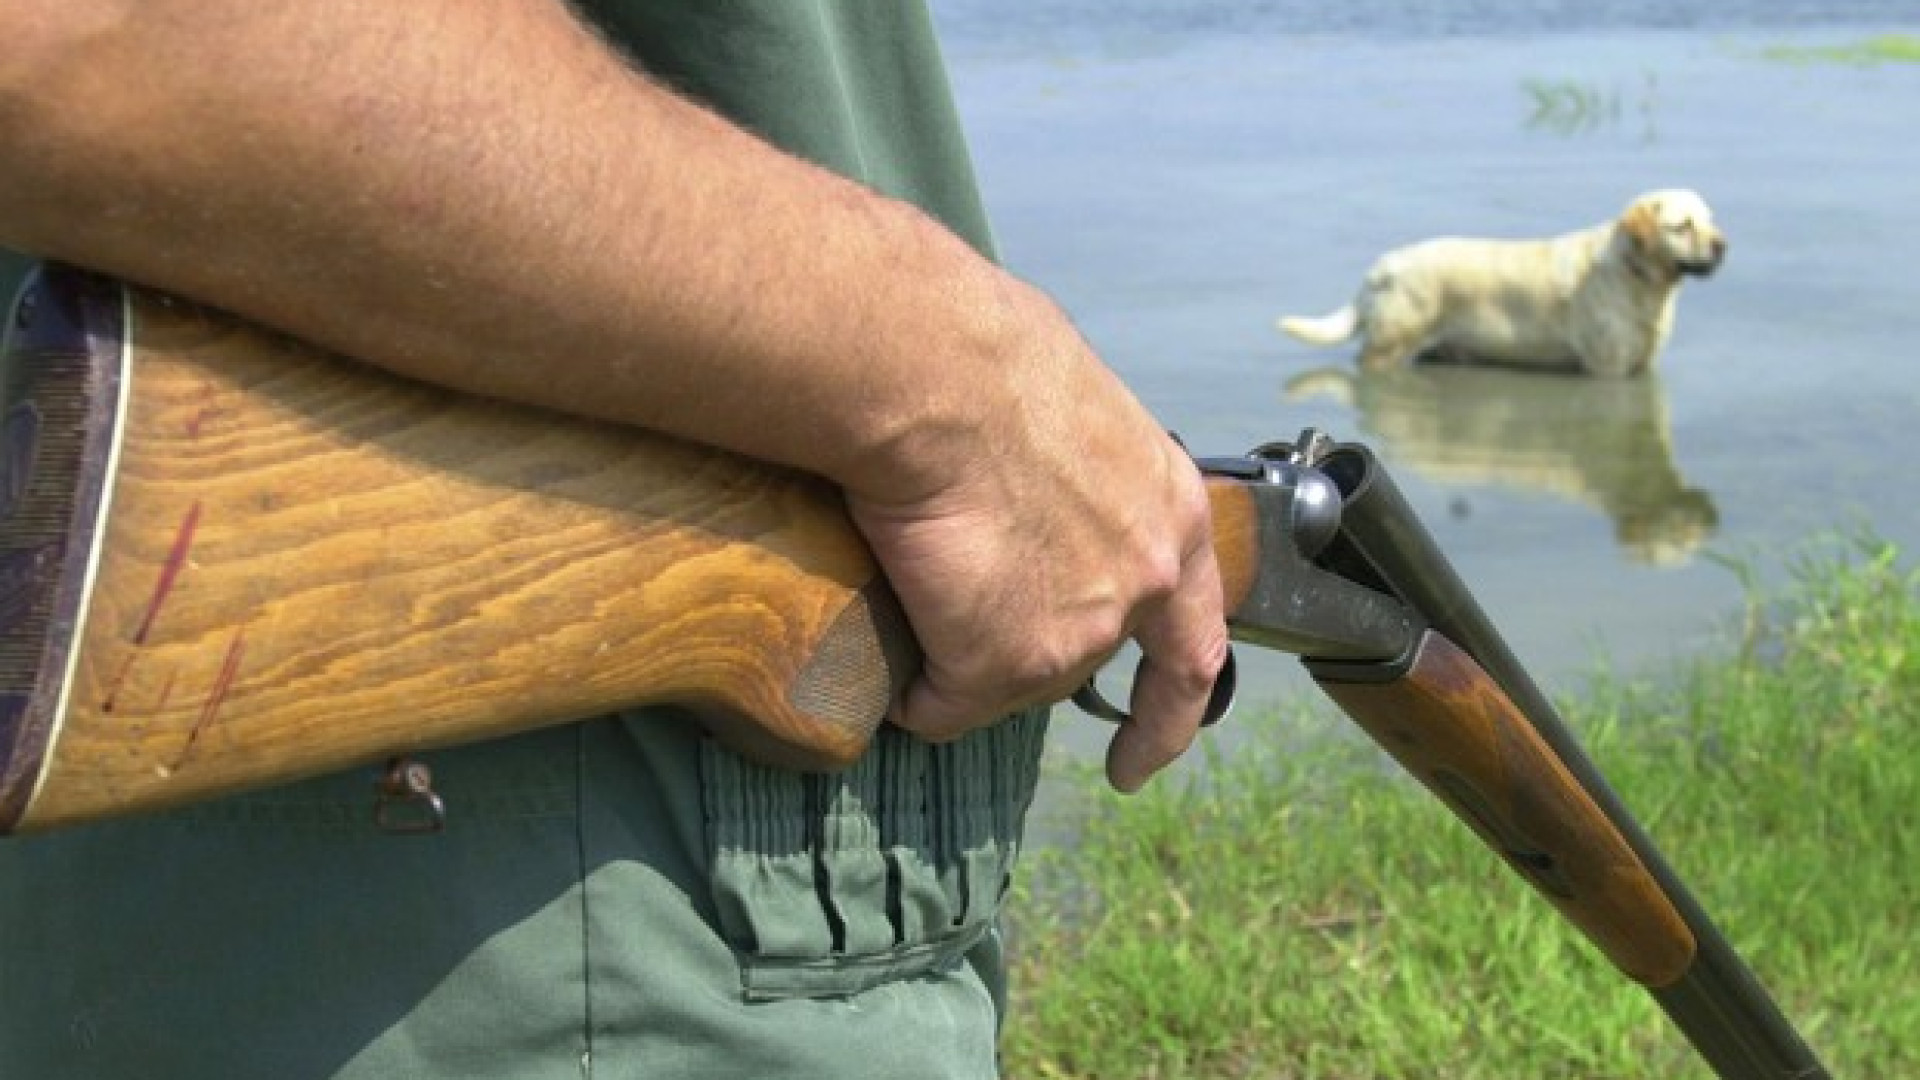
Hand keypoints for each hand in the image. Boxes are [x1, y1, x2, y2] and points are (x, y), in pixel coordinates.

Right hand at [845, 285, 1229, 792]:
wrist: (935, 377)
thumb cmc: (984, 356)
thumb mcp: (1067, 410)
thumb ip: (1070, 471)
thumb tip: (1024, 480)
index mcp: (1171, 511)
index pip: (1194, 638)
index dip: (1170, 707)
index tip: (1144, 753)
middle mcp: (1143, 581)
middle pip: (1082, 659)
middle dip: (1028, 661)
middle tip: (973, 655)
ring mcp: (1079, 630)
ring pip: (1011, 681)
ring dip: (962, 665)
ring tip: (909, 614)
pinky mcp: (1002, 661)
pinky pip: (941, 704)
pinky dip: (911, 694)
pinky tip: (882, 656)